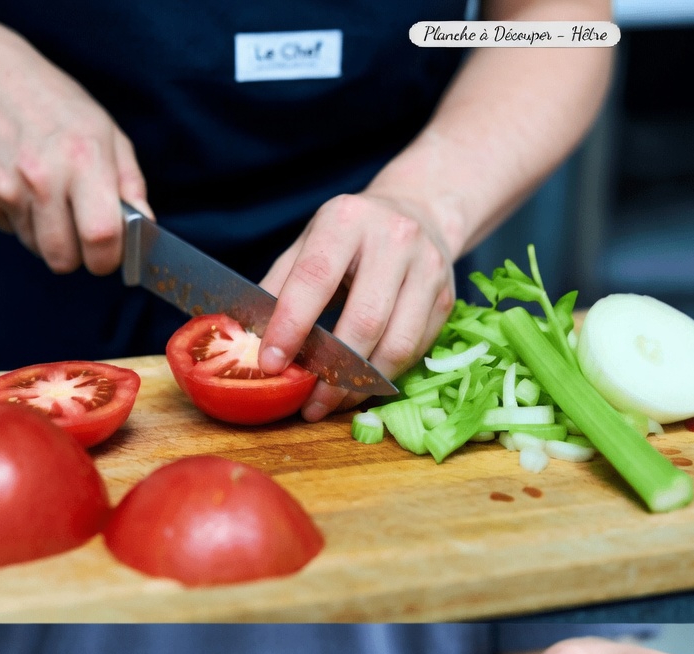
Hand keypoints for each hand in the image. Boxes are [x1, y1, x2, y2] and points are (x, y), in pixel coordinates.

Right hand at [0, 25, 149, 273]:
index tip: (109, 253)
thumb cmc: (53, 104)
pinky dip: (20, 218)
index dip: (108, 258)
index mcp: (83, 159)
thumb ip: (131, 184)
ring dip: (46, 234)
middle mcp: (41, 176)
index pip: (101, 238)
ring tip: (46, 193)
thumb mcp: (106, 132)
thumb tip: (146, 228)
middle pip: (63, 259)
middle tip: (77, 227)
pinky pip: (10, 232)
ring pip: (36, 249)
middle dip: (76, 254)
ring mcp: (5, 188)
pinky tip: (19, 184)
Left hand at [257, 191, 454, 420]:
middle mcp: (394, 239)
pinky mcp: (446, 299)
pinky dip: (385, 378)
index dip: (291, 326)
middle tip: (308, 404)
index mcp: (347, 220)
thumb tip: (247, 340)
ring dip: (361, 385)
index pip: (315, 279)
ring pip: (397, 345)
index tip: (270, 365)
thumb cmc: (351, 236)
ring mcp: (428, 269)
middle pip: (364, 321)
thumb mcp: (309, 243)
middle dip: (332, 372)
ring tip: (333, 403)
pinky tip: (360, 387)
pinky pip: (415, 352)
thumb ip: (280, 287)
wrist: (420, 210)